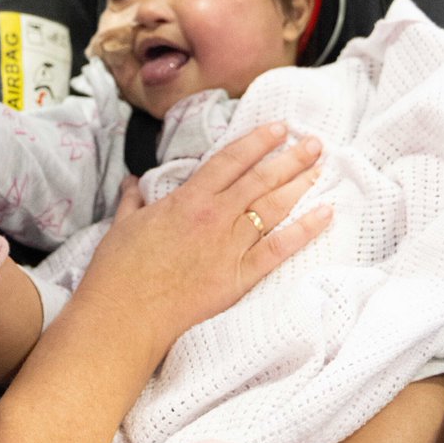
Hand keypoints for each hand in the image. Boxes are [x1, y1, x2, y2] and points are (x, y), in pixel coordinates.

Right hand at [75, 124, 330, 360]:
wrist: (124, 315)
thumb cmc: (118, 271)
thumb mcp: (123, 224)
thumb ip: (133, 199)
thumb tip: (132, 181)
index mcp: (187, 199)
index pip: (230, 160)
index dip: (257, 141)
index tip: (278, 127)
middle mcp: (214, 216)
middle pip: (260, 179)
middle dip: (290, 157)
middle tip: (314, 142)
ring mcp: (229, 247)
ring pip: (273, 208)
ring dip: (300, 184)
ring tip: (320, 167)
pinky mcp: (239, 278)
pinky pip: (279, 250)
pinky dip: (304, 231)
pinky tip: (325, 214)